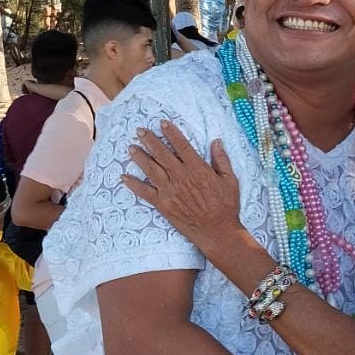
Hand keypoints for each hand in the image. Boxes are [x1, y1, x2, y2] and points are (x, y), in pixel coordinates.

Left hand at [121, 120, 241, 245]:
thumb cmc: (226, 206)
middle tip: (139, 130)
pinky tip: (123, 177)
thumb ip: (221, 159)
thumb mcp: (230, 180)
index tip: (162, 123)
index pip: (181, 145)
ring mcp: (170, 191)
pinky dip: (134, 185)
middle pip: (162, 154)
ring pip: (151, 169)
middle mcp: (181, 176)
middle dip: (150, 140)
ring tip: (131, 148)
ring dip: (140, 157)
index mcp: (197, 168)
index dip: (171, 133)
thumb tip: (216, 140)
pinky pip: (145, 192)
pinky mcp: (163, 205)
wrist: (217, 231)